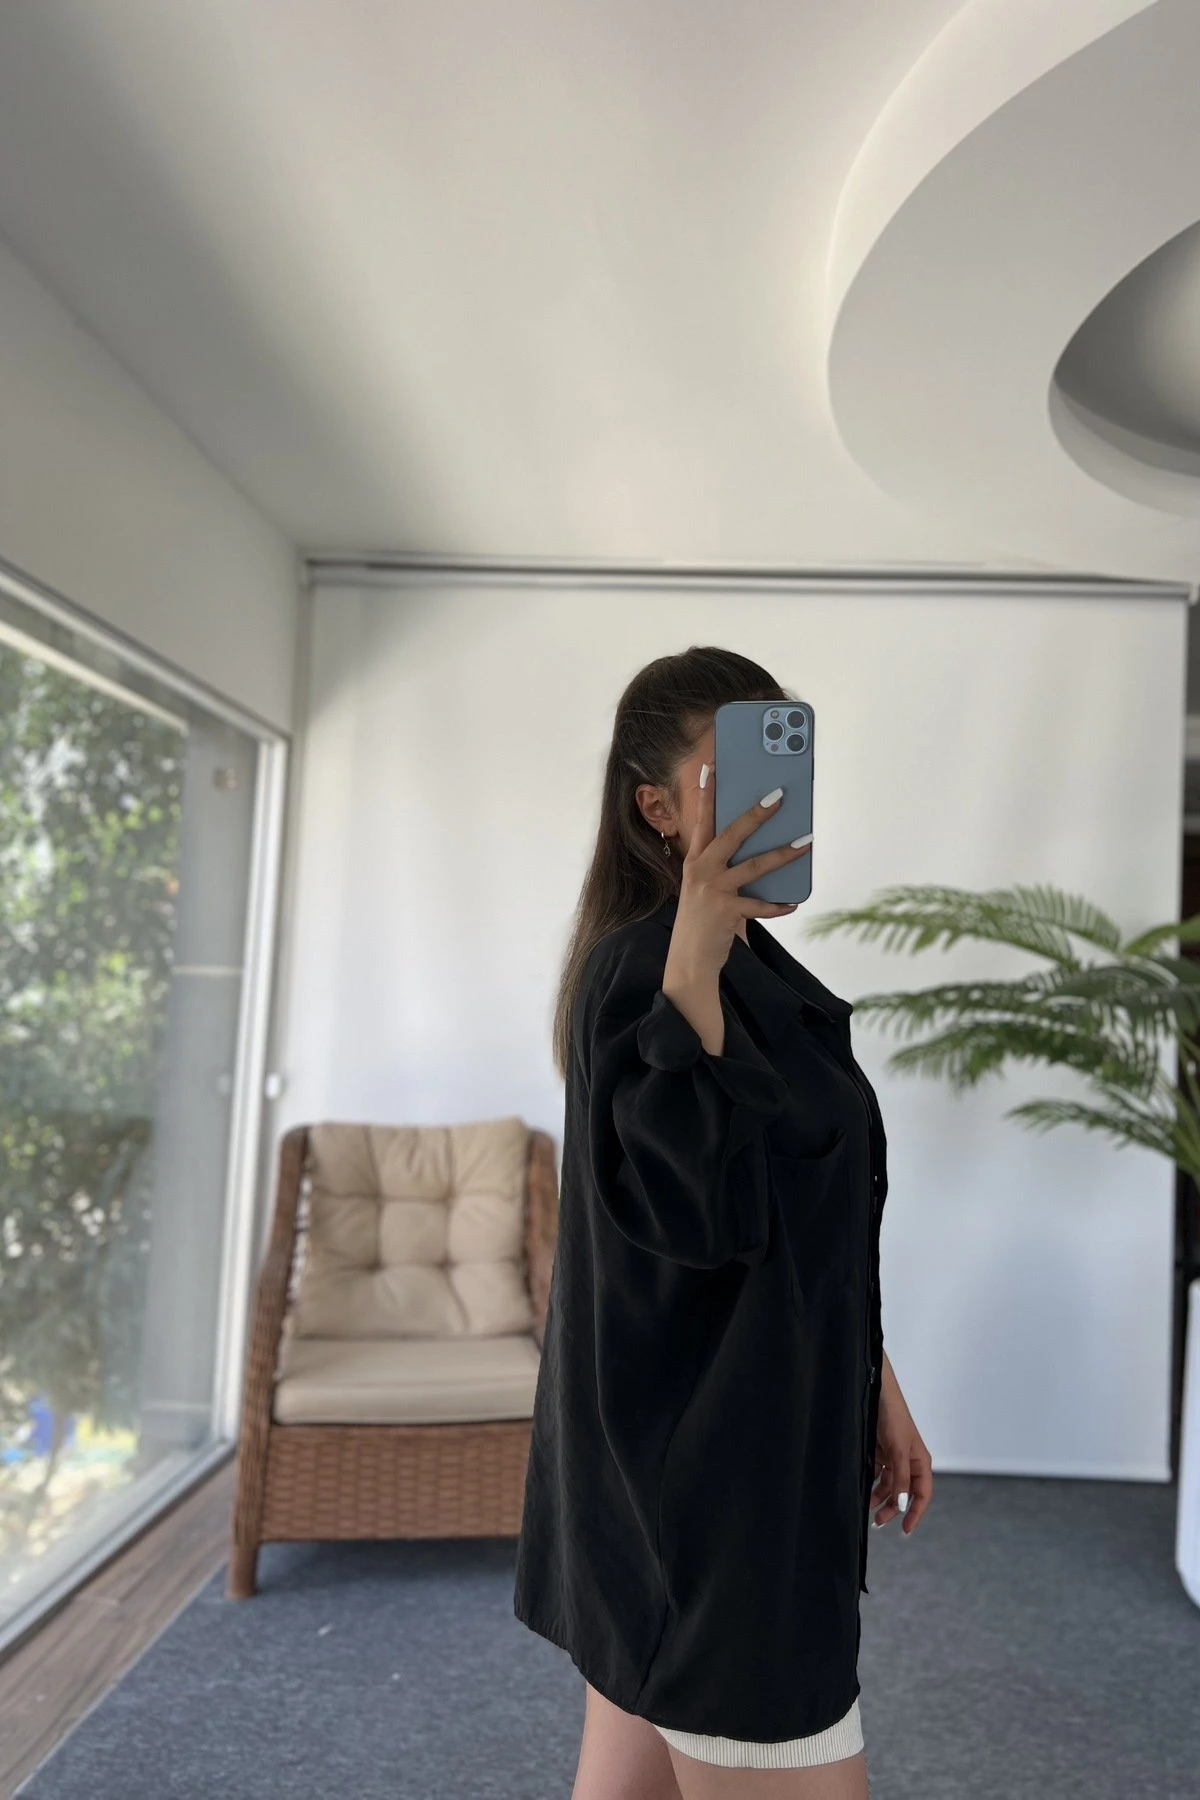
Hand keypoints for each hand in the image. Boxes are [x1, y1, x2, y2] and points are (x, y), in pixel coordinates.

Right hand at [667, 762, 811, 984]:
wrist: (688, 960)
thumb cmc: (701, 921)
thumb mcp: (704, 888)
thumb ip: (724, 868)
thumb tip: (762, 849)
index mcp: (694, 861)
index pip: (701, 821)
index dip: (706, 794)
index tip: (712, 769)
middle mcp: (700, 871)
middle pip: (731, 835)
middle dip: (756, 814)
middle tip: (778, 797)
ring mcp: (713, 891)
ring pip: (754, 866)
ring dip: (783, 853)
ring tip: (805, 841)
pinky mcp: (726, 912)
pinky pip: (760, 906)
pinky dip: (779, 905)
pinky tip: (794, 903)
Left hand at [871, 1359, 932, 1536]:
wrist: (876, 1392)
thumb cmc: (893, 1416)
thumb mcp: (898, 1450)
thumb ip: (901, 1478)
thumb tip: (904, 1505)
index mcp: (920, 1462)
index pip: (922, 1494)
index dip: (915, 1512)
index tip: (906, 1530)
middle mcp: (909, 1461)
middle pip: (904, 1493)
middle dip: (894, 1508)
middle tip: (879, 1522)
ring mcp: (894, 1457)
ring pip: (890, 1485)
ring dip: (881, 1497)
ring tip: (869, 1508)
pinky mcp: (881, 1451)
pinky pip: (879, 1474)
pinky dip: (873, 1483)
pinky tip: (865, 1490)